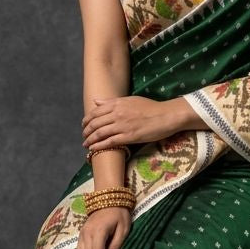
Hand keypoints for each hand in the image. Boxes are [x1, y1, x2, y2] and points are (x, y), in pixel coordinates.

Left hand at [82, 96, 197, 150]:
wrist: (166, 116)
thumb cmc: (150, 107)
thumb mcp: (130, 100)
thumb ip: (112, 101)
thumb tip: (96, 101)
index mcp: (117, 104)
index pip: (95, 112)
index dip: (87, 119)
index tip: (84, 124)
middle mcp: (117, 114)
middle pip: (95, 123)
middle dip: (86, 131)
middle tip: (84, 136)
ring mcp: (122, 125)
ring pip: (100, 133)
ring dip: (90, 140)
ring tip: (86, 144)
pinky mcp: (129, 136)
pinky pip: (110, 142)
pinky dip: (99, 146)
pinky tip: (93, 149)